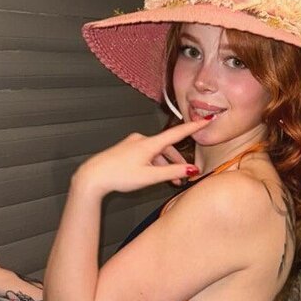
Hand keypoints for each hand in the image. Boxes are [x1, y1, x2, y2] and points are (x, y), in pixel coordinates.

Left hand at [74, 119, 210, 196]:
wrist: (93, 176)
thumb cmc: (118, 175)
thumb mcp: (150, 177)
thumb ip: (172, 173)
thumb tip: (190, 170)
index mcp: (149, 144)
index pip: (178, 133)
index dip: (194, 126)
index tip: (206, 119)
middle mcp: (142, 140)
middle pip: (167, 147)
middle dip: (178, 161)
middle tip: (186, 176)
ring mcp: (133, 144)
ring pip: (157, 153)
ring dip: (166, 165)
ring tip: (171, 181)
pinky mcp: (127, 150)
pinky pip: (147, 154)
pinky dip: (155, 164)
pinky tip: (155, 176)